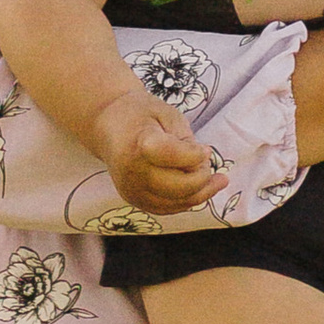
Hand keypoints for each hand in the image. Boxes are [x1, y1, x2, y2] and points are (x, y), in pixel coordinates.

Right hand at [93, 91, 217, 215]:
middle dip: (202, 177)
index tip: (206, 149)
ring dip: (201, 193)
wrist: (107, 127)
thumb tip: (201, 166)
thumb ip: (186, 140)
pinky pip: (168, 208)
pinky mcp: (134, 201)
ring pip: (177, 203)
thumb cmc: (141, 115)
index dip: (196, 156)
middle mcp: (133, 172)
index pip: (174, 156)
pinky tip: (200, 188)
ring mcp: (132, 190)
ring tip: (216, 180)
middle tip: (207, 162)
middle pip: (180, 186)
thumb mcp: (167, 114)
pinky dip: (187, 201)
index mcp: (140, 144)